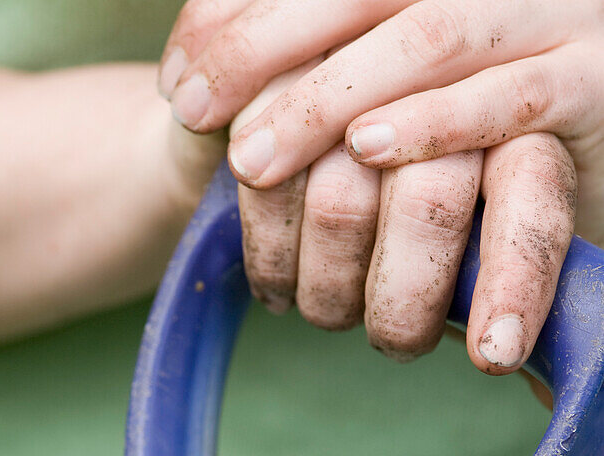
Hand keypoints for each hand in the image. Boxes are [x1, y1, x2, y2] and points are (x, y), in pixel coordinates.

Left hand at [159, 0, 602, 247]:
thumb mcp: (405, 66)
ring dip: (330, 97)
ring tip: (256, 154)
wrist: (603, 126)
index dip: (240, 15)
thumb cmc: (486, 109)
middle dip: (264, 49)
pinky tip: (367, 151)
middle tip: (198, 113)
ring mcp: (552, 15)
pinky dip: (434, 123)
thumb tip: (200, 66)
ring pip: (428, 36)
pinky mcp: (590, 83)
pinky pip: (508, 100)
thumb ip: (331, 49)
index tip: (179, 80)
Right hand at [186, 63, 576, 374]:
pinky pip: (267, 188)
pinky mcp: (281, 75)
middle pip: (429, 205)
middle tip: (393, 344)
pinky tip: (277, 289)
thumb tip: (539, 379)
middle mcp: (450, 77)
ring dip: (329, 291)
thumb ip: (506, 282)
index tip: (494, 355)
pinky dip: (269, 259)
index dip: (515, 278)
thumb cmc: (410, 206)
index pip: (531, 198)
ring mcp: (357, 71)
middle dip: (401, 302)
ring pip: (340, 205)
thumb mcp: (478, 239)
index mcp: (522, 118)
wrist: (296, 118)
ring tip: (326, 313)